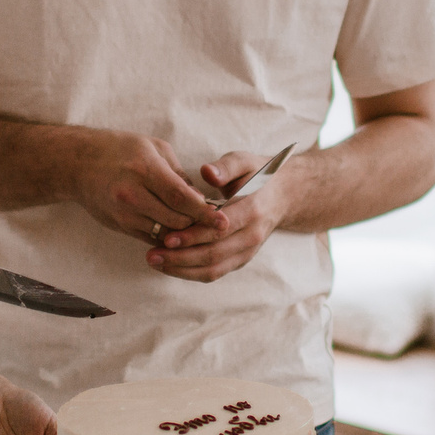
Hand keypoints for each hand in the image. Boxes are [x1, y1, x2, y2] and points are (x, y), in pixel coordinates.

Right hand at [60, 127, 223, 241]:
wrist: (78, 163)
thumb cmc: (120, 149)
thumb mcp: (154, 148)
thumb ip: (179, 174)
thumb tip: (202, 199)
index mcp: (145, 170)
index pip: (182, 199)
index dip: (206, 213)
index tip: (224, 221)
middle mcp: (132, 194)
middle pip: (176, 220)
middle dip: (198, 224)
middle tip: (213, 223)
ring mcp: (123, 213)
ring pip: (164, 234)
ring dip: (183, 233)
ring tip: (197, 226)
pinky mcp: (119, 225)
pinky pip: (150, 238)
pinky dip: (166, 236)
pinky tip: (176, 229)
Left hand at [146, 151, 288, 281]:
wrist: (283, 195)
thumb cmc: (258, 175)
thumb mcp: (244, 161)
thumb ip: (225, 166)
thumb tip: (206, 171)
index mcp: (253, 210)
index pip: (220, 229)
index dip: (193, 236)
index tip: (167, 237)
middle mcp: (252, 235)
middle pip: (214, 254)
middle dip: (180, 257)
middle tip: (152, 255)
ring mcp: (248, 251)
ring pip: (213, 269)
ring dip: (182, 269)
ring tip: (155, 262)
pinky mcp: (241, 260)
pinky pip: (215, 273)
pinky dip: (191, 273)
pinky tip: (169, 266)